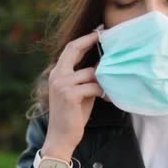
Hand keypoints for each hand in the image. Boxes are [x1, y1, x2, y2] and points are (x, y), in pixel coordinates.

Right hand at [41, 30, 103, 160]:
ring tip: (110, 86)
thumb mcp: (79, 91)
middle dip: (91, 40)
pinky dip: (102, 91)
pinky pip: (93, 86)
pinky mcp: (69, 95)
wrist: (61, 137)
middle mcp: (57, 75)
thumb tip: (103, 63)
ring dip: (103, 78)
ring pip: (90, 72)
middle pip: (74, 49)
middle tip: (106, 35)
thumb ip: (86, 77)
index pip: (70, 48)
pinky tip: (106, 98)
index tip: (99, 31)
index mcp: (57, 72)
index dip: (85, 38)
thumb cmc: (73, 114)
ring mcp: (62, 84)